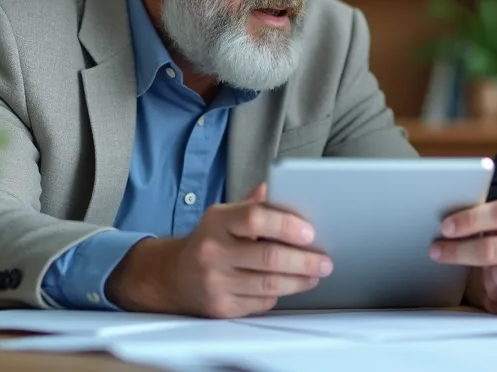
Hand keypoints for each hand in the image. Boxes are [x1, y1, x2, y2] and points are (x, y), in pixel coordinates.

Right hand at [108, 182, 332, 317]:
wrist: (172, 276)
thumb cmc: (209, 242)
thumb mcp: (224, 216)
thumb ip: (253, 205)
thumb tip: (279, 188)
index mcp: (217, 222)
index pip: (255, 218)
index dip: (287, 225)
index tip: (310, 232)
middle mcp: (213, 251)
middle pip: (269, 257)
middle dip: (304, 260)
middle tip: (324, 261)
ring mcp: (215, 282)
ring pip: (269, 284)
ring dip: (300, 280)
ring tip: (315, 274)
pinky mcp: (221, 307)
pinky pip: (261, 302)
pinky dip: (279, 294)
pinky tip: (289, 286)